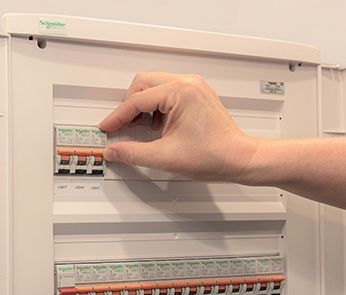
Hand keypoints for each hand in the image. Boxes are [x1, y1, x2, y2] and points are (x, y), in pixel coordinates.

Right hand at [98, 72, 257, 181]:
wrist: (238, 159)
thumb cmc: (214, 155)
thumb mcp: (165, 157)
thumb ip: (133, 153)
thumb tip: (114, 150)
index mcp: (180, 92)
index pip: (137, 100)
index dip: (117, 116)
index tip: (107, 127)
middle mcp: (188, 84)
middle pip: (143, 84)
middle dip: (128, 106)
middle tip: (122, 126)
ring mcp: (194, 87)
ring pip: (154, 86)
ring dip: (143, 106)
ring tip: (140, 127)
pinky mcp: (198, 95)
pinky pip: (167, 92)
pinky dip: (157, 107)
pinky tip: (158, 125)